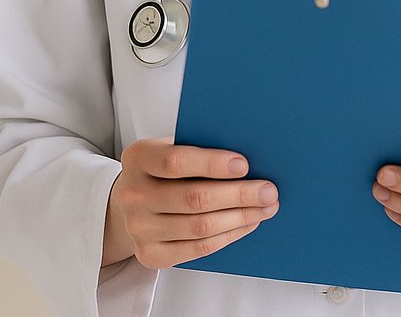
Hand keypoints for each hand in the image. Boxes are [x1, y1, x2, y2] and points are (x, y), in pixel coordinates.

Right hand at [103, 140, 278, 268]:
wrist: (132, 201)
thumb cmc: (164, 167)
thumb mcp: (172, 145)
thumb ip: (199, 146)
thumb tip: (248, 153)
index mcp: (138, 157)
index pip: (175, 161)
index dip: (212, 164)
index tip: (244, 165)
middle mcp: (133, 194)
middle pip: (193, 198)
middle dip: (237, 195)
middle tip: (268, 191)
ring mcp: (139, 228)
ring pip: (199, 227)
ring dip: (239, 218)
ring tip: (265, 208)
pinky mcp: (150, 255)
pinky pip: (197, 248)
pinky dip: (228, 236)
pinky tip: (246, 224)